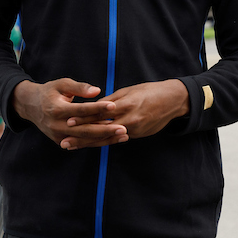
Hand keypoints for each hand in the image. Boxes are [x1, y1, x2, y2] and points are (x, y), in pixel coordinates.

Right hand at [11, 79, 126, 149]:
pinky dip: (97, 141)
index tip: (113, 106)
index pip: (81, 110)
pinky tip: (113, 139)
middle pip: (85, 130)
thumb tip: (97, 91)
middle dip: (105, 130)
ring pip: (85, 139)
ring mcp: (59, 136)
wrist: (31, 106)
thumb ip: (79, 87)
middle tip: (123, 128)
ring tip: (123, 135)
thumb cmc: (50, 92)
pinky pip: (82, 142)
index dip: (98, 108)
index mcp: (57, 109)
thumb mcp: (61, 84)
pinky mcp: (61, 141)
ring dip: (105, 139)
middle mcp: (57, 125)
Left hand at [75, 80, 189, 143]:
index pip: (100, 112)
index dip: (84, 118)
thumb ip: (112, 100)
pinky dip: (104, 142)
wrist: (172, 101)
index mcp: (125, 104)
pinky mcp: (138, 135)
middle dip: (82, 137)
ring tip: (73, 147)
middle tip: (65, 142)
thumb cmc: (149, 91)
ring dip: (89, 143)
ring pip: (107, 138)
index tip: (69, 122)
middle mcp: (129, 119)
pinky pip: (117, 139)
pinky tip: (92, 145)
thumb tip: (95, 106)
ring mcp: (134, 129)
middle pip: (101, 129)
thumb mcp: (129, 90)